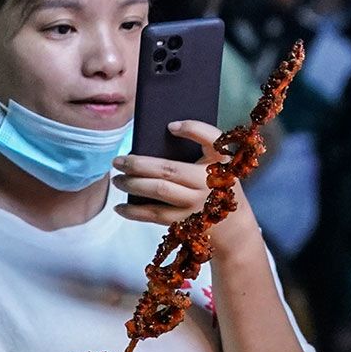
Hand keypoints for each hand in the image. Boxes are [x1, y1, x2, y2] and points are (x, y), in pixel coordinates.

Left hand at [115, 122, 260, 251]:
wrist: (233, 225)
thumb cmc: (217, 187)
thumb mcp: (218, 165)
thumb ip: (198, 149)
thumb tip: (154, 141)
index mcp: (221, 162)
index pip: (213, 139)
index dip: (192, 128)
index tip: (170, 126)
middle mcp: (210, 182)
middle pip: (168, 169)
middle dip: (138, 163)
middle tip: (118, 161)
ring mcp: (197, 203)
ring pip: (158, 190)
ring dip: (132, 184)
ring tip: (117, 180)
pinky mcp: (186, 222)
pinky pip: (155, 214)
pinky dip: (133, 211)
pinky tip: (120, 206)